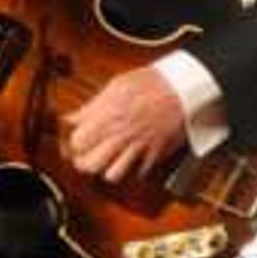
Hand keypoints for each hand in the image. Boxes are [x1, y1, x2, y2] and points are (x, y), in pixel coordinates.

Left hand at [63, 66, 188, 187]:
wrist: (185, 88)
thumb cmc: (154, 82)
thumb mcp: (116, 85)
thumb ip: (93, 106)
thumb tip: (76, 118)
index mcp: (107, 115)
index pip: (76, 141)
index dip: (71, 142)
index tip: (73, 139)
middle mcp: (120, 134)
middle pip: (88, 164)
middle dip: (83, 162)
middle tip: (85, 155)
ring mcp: (138, 146)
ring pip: (111, 175)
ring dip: (106, 169)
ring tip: (107, 161)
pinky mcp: (154, 154)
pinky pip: (138, 174)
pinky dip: (132, 170)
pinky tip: (131, 159)